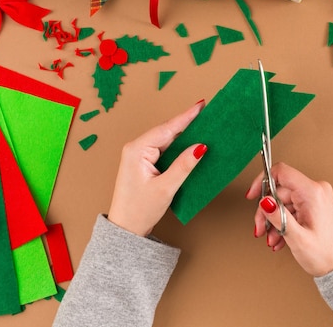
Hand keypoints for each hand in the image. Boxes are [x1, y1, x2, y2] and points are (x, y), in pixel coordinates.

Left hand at [108, 101, 206, 236]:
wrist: (125, 228)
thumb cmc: (139, 210)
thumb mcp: (165, 188)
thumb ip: (183, 166)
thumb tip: (200, 147)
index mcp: (137, 150)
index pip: (167, 128)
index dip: (186, 116)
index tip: (201, 105)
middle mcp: (136, 148)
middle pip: (167, 131)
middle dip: (187, 123)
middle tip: (207, 114)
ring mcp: (139, 155)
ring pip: (166, 140)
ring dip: (184, 135)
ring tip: (204, 126)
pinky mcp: (144, 163)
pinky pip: (164, 149)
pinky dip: (178, 146)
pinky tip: (191, 144)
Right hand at [246, 163, 332, 276]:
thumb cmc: (327, 255)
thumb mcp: (297, 237)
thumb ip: (278, 216)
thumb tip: (264, 201)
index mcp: (313, 192)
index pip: (281, 172)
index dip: (263, 181)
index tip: (253, 195)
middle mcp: (316, 191)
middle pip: (279, 192)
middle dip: (267, 213)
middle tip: (261, 229)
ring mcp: (316, 198)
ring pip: (283, 203)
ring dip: (274, 221)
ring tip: (272, 239)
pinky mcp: (315, 206)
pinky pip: (292, 209)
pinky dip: (283, 223)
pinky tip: (280, 239)